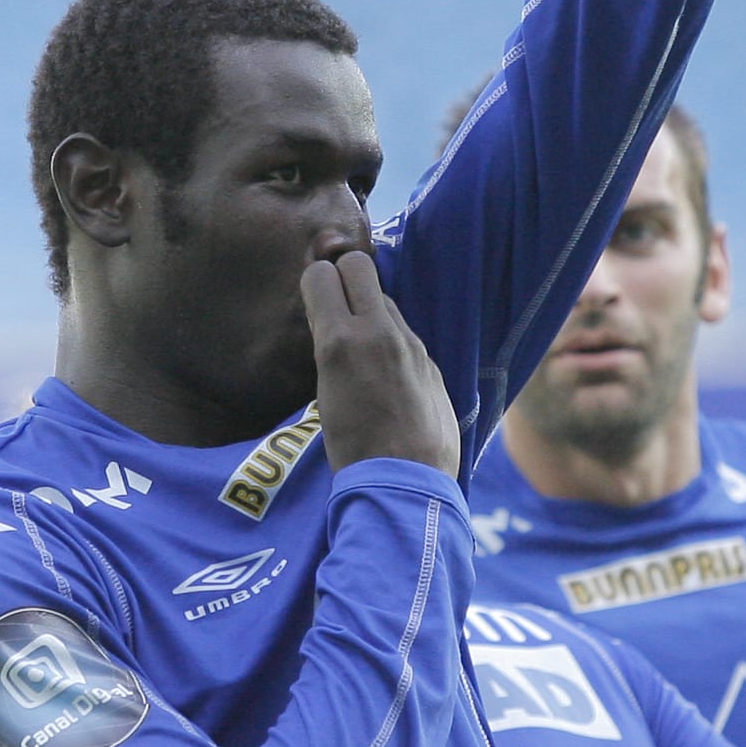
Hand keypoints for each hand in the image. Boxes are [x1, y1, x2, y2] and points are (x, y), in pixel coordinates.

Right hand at [304, 250, 460, 477]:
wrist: (406, 481)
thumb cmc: (352, 448)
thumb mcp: (324, 393)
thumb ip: (331, 347)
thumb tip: (331, 321)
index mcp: (340, 340)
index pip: (321, 274)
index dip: (314, 285)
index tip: (314, 304)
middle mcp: (379, 332)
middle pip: (358, 265)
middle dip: (343, 276)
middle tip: (337, 305)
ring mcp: (411, 344)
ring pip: (385, 300)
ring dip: (371, 311)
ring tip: (362, 348)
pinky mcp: (432, 362)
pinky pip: (405, 333)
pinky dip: (392, 341)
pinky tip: (388, 377)